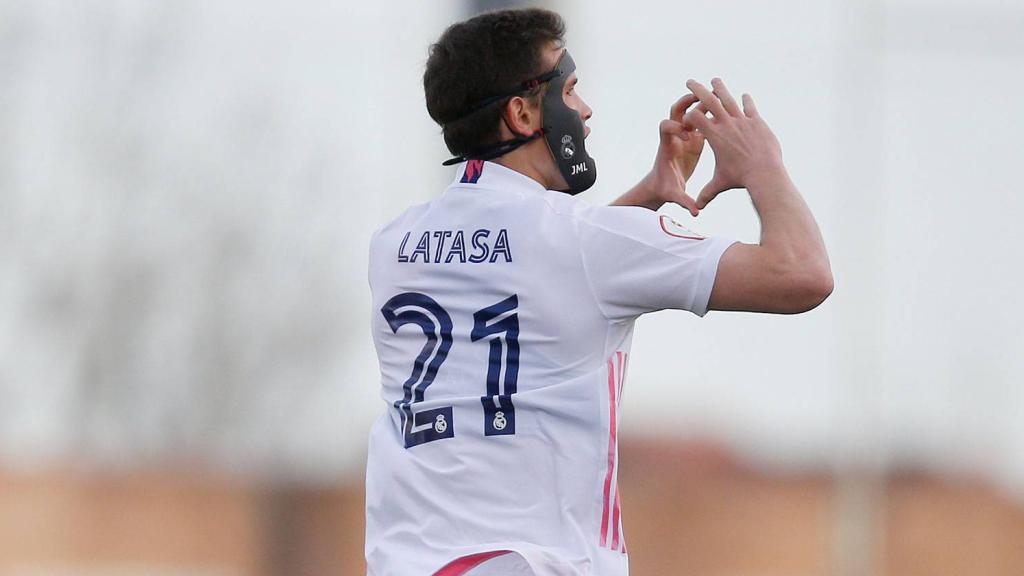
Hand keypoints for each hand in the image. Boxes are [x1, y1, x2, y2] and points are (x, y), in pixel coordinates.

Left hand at [640, 93, 705, 215]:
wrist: (662, 185)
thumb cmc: (666, 189)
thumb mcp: (675, 195)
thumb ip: (684, 201)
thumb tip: (695, 212)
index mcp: (668, 147)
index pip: (666, 127)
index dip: (676, 129)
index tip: (689, 138)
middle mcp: (675, 137)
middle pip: (675, 112)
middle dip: (685, 103)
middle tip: (698, 97)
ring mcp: (684, 134)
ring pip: (690, 112)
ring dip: (701, 103)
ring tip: (715, 94)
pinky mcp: (694, 137)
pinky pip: (701, 119)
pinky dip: (710, 112)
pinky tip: (724, 106)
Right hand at [683, 78, 784, 208]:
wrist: (763, 172)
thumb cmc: (739, 178)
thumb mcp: (720, 184)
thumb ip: (707, 193)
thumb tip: (698, 208)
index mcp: (714, 136)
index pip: (695, 117)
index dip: (689, 114)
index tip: (686, 112)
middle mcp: (726, 125)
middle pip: (708, 101)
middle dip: (698, 90)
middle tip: (690, 81)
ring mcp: (742, 121)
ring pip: (729, 100)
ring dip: (721, 89)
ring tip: (715, 79)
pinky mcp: (757, 122)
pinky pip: (749, 108)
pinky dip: (746, 102)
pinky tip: (745, 96)